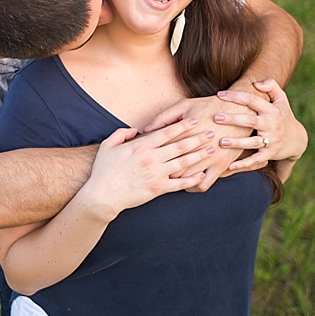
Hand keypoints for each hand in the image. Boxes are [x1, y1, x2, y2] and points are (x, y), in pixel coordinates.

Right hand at [82, 118, 216, 221]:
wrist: (102, 196)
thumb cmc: (103, 171)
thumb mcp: (107, 146)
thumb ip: (121, 133)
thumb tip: (135, 129)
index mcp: (140, 146)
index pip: (166, 132)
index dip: (182, 125)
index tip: (194, 120)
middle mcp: (151, 158)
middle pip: (180, 145)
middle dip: (197, 138)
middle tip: (212, 132)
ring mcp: (156, 174)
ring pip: (183, 162)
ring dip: (199, 155)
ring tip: (212, 149)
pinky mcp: (158, 189)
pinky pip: (179, 183)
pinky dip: (192, 179)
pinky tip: (202, 175)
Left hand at [142, 95, 255, 191]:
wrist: (239, 110)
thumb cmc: (209, 106)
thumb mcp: (184, 106)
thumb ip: (163, 117)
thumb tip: (145, 129)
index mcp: (183, 132)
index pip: (161, 149)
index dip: (152, 155)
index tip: (148, 158)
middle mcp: (195, 147)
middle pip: (170, 168)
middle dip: (162, 171)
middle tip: (157, 170)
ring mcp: (208, 158)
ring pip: (185, 179)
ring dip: (177, 180)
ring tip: (172, 176)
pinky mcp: (220, 165)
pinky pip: (204, 185)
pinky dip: (195, 186)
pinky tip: (190, 180)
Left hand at [215, 79, 307, 171]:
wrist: (297, 139)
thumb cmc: (282, 115)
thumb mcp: (281, 99)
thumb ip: (271, 86)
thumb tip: (256, 82)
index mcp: (272, 110)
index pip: (252, 100)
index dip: (236, 96)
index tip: (220, 95)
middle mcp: (271, 125)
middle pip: (251, 121)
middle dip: (233, 119)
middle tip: (216, 117)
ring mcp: (271, 140)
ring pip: (253, 143)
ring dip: (237, 143)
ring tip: (221, 142)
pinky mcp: (270, 154)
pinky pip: (256, 160)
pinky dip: (244, 164)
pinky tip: (230, 166)